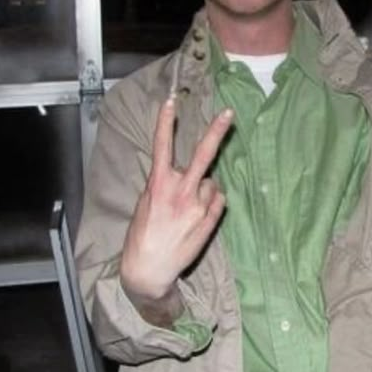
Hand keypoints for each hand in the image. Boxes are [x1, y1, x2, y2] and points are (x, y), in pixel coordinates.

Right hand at [120, 96, 233, 302]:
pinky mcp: (210, 220)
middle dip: (217, 131)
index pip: (162, 146)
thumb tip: (180, 172)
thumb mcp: (146, 203)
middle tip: (229, 112)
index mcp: (158, 184)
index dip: (166, 122)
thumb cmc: (143, 235)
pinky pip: (218, 200)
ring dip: (204, 188)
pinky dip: (212, 203)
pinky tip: (198, 216)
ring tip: (188, 208)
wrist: (150, 270)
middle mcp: (181, 192)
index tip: (171, 101)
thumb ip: (163, 184)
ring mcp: (198, 206)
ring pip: (211, 182)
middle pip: (202, 155)